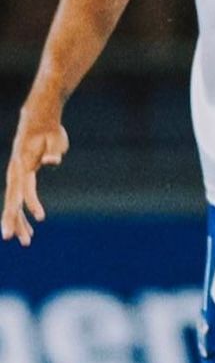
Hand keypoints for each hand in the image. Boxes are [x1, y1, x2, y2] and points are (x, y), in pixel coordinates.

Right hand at [3, 102, 68, 244]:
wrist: (37, 121)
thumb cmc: (49, 131)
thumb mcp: (56, 140)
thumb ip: (53, 152)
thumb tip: (53, 160)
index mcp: (23, 165)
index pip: (25, 189)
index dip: (31, 204)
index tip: (41, 219)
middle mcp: (15, 172)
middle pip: (12, 199)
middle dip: (11, 220)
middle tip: (11, 238)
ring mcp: (15, 175)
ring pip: (14, 202)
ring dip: (18, 222)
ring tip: (26, 241)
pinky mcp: (20, 177)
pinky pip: (19, 199)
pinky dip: (23, 213)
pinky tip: (30, 227)